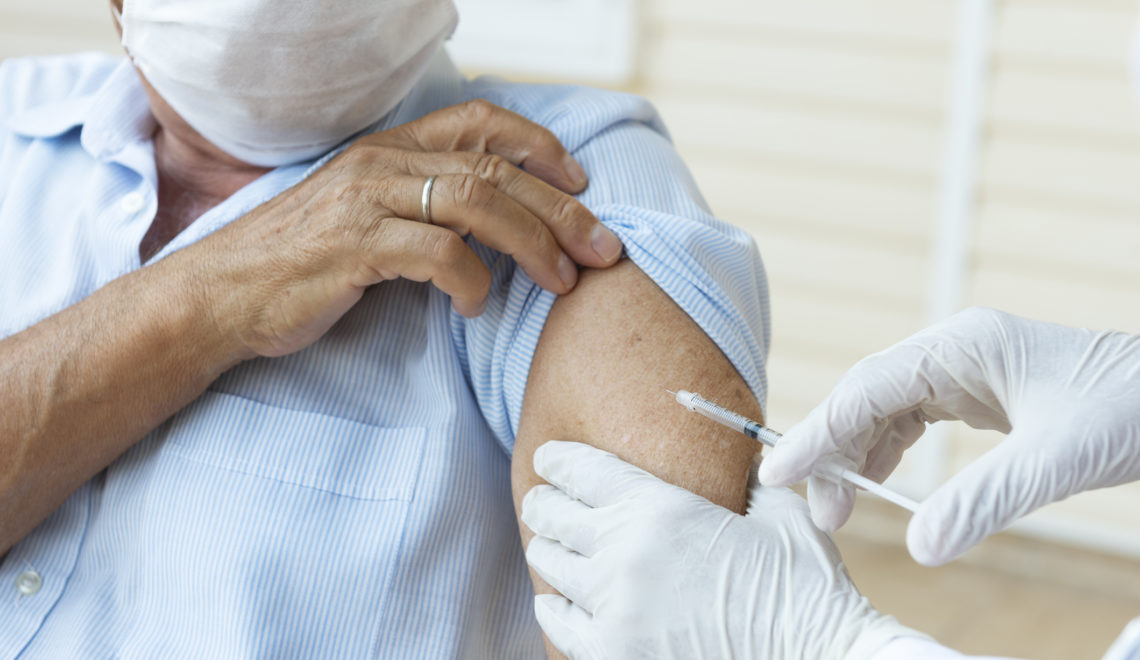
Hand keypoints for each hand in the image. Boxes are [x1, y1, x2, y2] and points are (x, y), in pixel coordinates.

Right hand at [177, 99, 623, 357]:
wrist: (217, 299)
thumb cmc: (298, 267)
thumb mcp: (363, 220)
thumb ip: (420, 210)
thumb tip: (493, 229)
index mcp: (387, 151)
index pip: (478, 122)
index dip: (539, 145)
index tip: (580, 182)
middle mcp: (380, 164)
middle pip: (494, 169)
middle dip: (561, 209)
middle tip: (603, 249)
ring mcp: (364, 202)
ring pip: (476, 202)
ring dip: (533, 243)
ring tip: (563, 281)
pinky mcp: (352, 247)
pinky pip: (436, 254)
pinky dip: (472, 282)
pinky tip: (479, 308)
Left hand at [521, 441, 920, 659]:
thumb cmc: (804, 589)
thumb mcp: (779, 514)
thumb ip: (745, 479)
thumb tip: (737, 458)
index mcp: (662, 508)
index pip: (580, 469)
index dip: (556, 460)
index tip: (548, 459)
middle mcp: (626, 554)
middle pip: (550, 513)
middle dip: (545, 502)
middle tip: (546, 502)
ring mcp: (616, 609)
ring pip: (549, 564)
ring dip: (552, 551)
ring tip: (558, 547)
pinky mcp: (614, 654)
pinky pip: (557, 621)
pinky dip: (554, 605)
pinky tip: (560, 598)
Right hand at [759, 307, 1139, 564]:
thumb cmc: (1132, 407)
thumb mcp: (1058, 458)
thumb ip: (985, 500)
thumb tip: (921, 549)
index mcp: (962, 346)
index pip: (867, 388)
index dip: (820, 433)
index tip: (782, 472)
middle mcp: (953, 351)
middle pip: (866, 396)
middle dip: (835, 451)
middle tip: (823, 512)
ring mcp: (965, 370)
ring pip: (885, 409)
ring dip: (858, 455)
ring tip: (843, 507)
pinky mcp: (978, 393)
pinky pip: (913, 419)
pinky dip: (888, 452)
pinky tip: (878, 483)